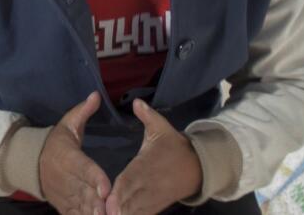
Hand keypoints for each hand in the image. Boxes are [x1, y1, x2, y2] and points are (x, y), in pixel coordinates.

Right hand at [40, 91, 110, 214]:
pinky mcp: (63, 206)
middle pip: (84, 192)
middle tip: (111, 208)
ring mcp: (64, 194)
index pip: (84, 168)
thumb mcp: (66, 124)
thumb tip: (95, 95)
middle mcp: (65, 178)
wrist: (30, 163)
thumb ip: (82, 112)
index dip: (95, 178)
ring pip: (80, 206)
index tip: (107, 187)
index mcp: (68, 157)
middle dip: (97, 202)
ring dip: (92, 212)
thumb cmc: (55, 142)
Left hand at [105, 99, 201, 214]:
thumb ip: (148, 116)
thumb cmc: (174, 146)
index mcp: (147, 164)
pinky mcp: (156, 206)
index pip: (131, 178)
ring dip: (124, 214)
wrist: (197, 166)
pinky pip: (143, 214)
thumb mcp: (162, 128)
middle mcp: (149, 183)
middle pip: (131, 197)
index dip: (120, 190)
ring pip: (136, 209)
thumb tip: (136, 101)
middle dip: (118, 207)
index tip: (109, 198)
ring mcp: (153, 197)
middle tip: (106, 213)